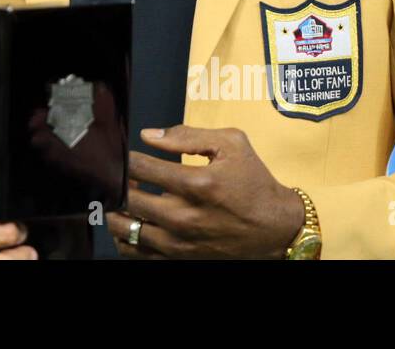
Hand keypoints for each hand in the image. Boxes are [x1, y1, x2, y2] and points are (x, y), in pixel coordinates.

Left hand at [106, 126, 304, 258]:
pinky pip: (138, 252)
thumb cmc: (254, 182)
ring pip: (127, 228)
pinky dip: (126, 238)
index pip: (140, 167)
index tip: (125, 155)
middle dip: (119, 183)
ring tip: (124, 198)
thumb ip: (188, 135)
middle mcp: (185, 216)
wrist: (277, 228)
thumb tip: (149, 135)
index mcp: (197, 184)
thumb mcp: (232, 144)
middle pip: (128, 198)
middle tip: (122, 176)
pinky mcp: (180, 258)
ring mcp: (181, 242)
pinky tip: (131, 222)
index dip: (126, 158)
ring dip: (118, 210)